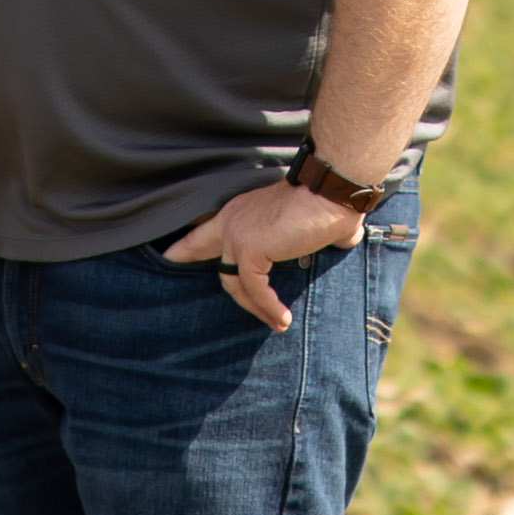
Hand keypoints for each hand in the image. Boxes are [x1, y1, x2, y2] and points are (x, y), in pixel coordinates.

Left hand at [160, 180, 366, 332]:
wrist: (331, 191)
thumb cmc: (327, 203)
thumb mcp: (308, 223)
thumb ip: (314, 234)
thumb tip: (344, 238)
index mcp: (240, 211)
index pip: (206, 228)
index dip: (189, 241)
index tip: (170, 251)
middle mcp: (232, 220)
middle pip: (202, 247)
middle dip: (184, 255)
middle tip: (169, 260)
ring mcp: (237, 235)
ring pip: (235, 282)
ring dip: (255, 306)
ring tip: (276, 322)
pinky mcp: (249, 249)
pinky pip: (254, 288)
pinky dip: (268, 306)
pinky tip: (282, 318)